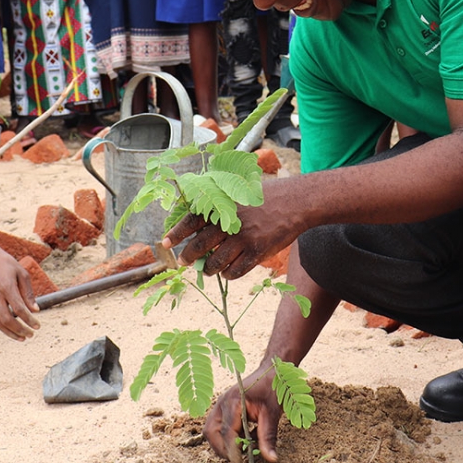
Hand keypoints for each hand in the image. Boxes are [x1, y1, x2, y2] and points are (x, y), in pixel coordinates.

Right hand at [0, 249, 39, 340]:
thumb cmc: (6, 264)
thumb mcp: (22, 274)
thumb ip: (29, 293)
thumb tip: (35, 310)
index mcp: (7, 287)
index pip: (19, 309)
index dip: (29, 320)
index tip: (37, 326)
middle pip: (7, 319)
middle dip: (20, 330)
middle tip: (30, 334)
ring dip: (10, 333)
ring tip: (22, 337)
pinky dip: (2, 328)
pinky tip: (11, 331)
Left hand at [163, 181, 303, 278]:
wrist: (297, 203)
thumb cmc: (267, 195)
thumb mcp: (240, 188)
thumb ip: (220, 199)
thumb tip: (196, 216)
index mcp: (224, 204)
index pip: (192, 220)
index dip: (177, 233)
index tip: (165, 243)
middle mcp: (230, 222)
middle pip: (200, 246)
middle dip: (188, 256)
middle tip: (184, 261)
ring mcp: (244, 239)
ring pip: (216, 263)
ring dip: (209, 269)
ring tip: (209, 269)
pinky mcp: (258, 252)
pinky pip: (235, 271)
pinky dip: (228, 274)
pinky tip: (227, 272)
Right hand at [204, 362, 282, 462]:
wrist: (272, 372)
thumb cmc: (273, 389)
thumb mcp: (273, 413)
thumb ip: (269, 437)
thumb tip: (271, 459)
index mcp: (233, 401)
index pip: (226, 432)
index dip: (231, 451)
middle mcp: (222, 403)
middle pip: (211, 432)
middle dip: (222, 449)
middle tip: (237, 461)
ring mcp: (220, 405)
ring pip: (211, 430)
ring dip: (222, 444)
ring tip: (240, 452)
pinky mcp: (223, 409)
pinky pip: (218, 427)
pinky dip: (226, 438)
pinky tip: (242, 440)